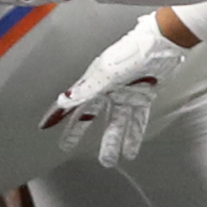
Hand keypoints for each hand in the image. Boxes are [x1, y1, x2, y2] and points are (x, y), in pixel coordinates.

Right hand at [42, 14, 191, 163]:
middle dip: (78, 131)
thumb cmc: (132, 53)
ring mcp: (125, 95)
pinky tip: (130, 151)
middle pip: (90, 115)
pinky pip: (136, 120)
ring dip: (111, 142)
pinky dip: (133, 136)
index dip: (59, 113)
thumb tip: (64, 101)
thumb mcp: (105, 74)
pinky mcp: (142, 97)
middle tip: (68, 146)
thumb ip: (86, 90)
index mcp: (94, 82)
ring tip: (108, 161)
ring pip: (115, 123)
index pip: (73, 101)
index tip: (46, 125)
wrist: (161, 45)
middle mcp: (107, 90)